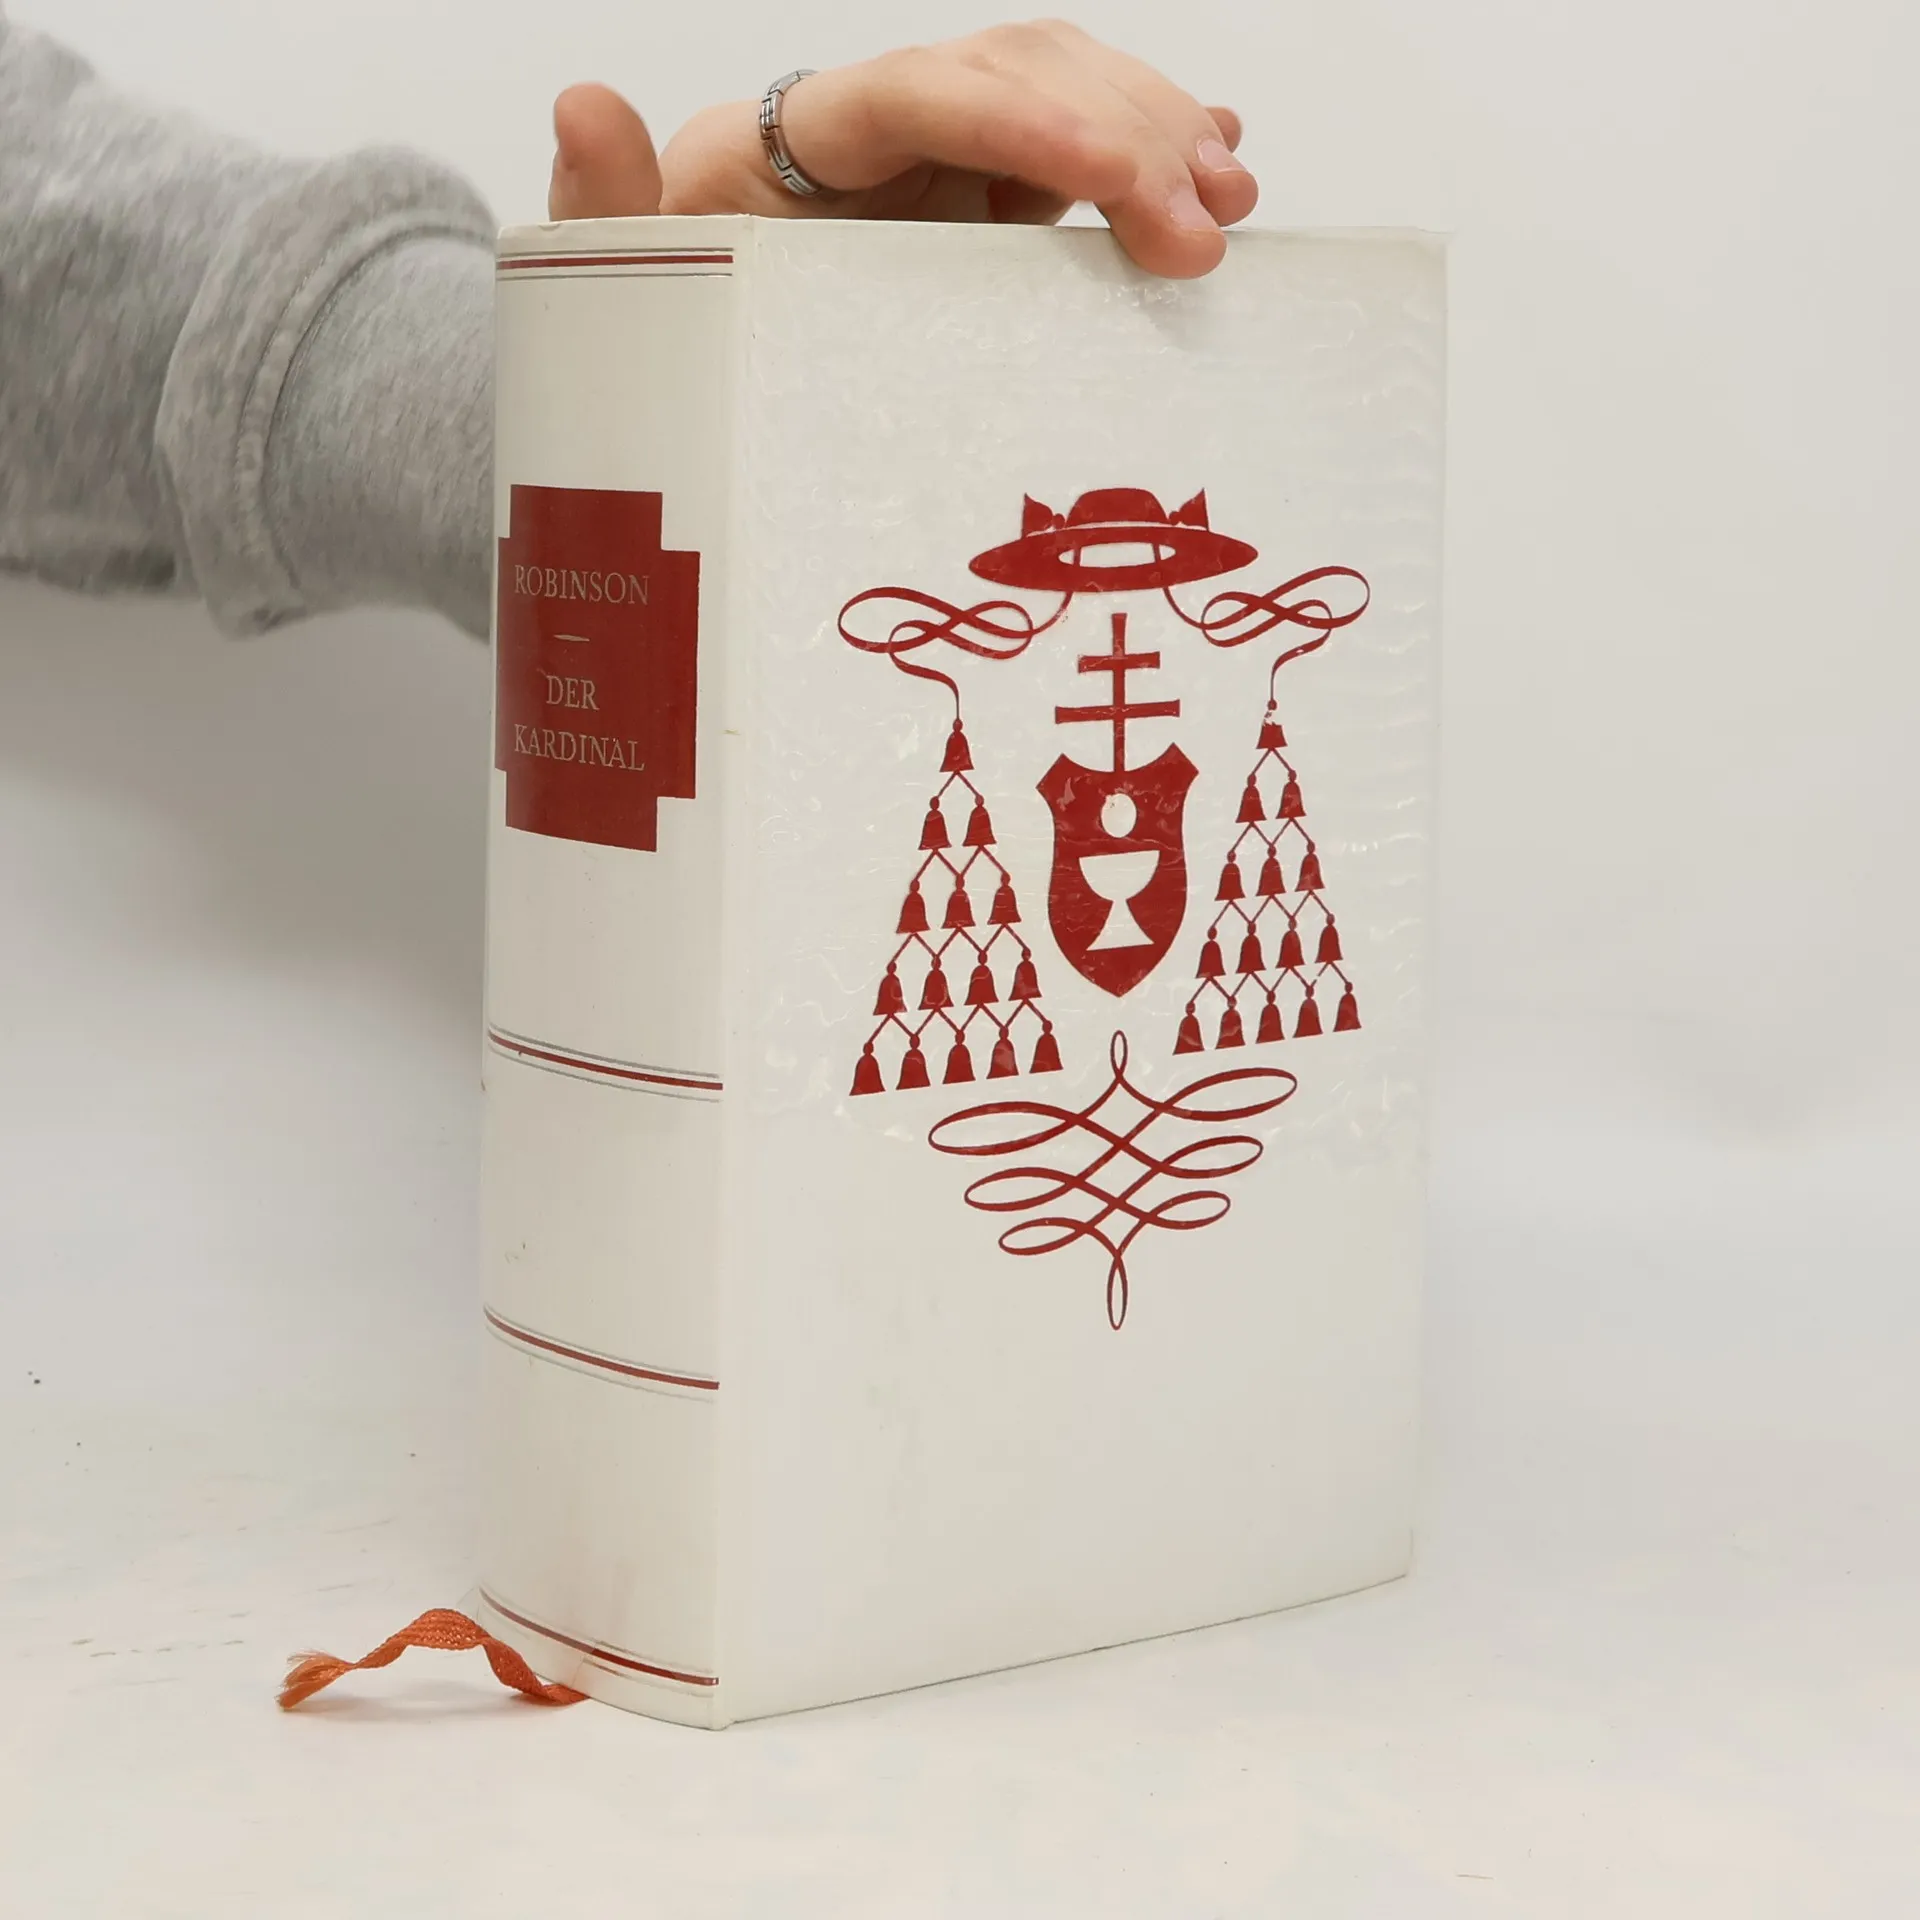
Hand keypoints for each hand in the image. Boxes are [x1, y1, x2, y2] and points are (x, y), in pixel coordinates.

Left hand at [548, 21, 1253, 277]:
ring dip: (1158, 137)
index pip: (921, 97)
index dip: (1023, 124)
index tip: (1114, 178)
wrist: (692, 348)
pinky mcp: (983, 202)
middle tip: (1198, 226)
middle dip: (1121, 134)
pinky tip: (1217, 166)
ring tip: (1228, 204)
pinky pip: (1077, 155)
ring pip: (1066, 98)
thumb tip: (580, 105)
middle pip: (1017, 77)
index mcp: (800, 138)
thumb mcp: (624, 279)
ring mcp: (942, 161)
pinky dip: (1148, 154)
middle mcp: (882, 128)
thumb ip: (606, 204)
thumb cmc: (666, 315)